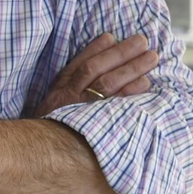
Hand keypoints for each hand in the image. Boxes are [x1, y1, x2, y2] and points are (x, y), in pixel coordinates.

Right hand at [31, 32, 158, 117]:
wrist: (42, 156)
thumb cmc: (55, 127)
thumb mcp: (56, 101)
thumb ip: (75, 76)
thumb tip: (105, 45)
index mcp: (60, 91)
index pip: (80, 64)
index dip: (96, 49)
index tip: (113, 37)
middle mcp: (69, 99)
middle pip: (96, 70)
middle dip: (120, 54)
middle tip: (142, 42)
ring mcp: (82, 113)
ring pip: (107, 85)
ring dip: (130, 69)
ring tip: (151, 58)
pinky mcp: (95, 127)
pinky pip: (115, 108)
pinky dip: (129, 93)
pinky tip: (144, 84)